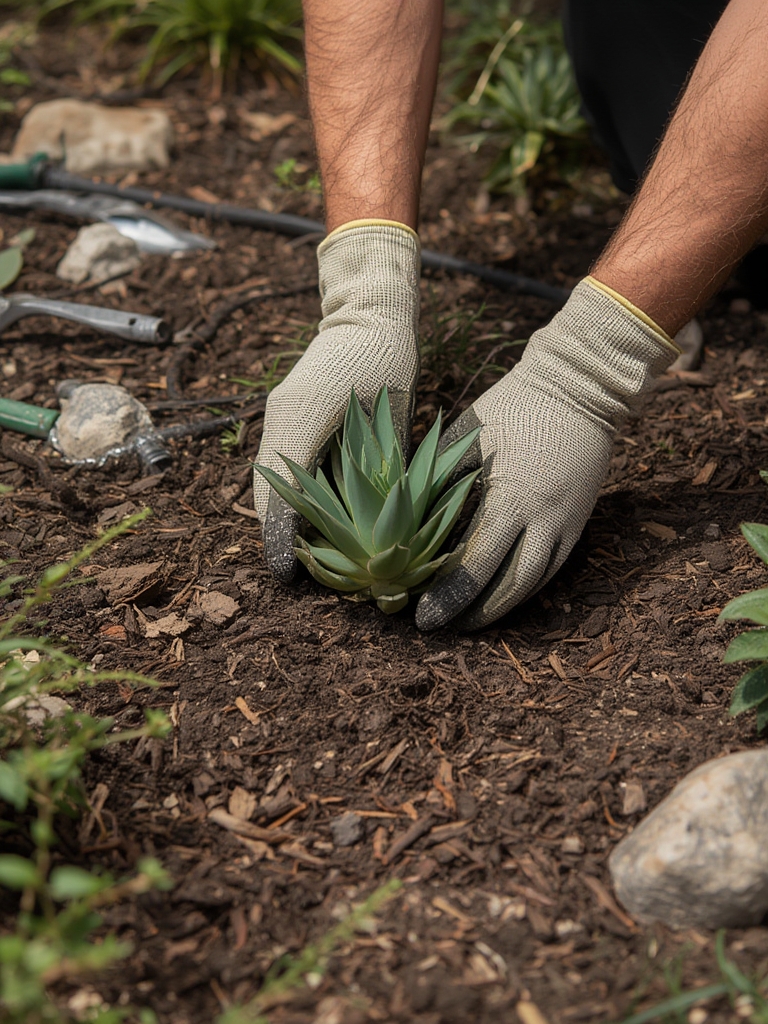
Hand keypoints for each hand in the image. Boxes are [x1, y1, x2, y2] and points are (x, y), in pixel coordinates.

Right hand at [254, 221, 420, 580]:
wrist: (366, 312)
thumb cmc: (385, 356)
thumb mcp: (390, 413)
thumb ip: (382, 465)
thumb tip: (385, 523)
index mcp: (301, 419)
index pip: (279, 494)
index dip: (281, 539)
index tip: (286, 574)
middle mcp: (281, 420)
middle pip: (268, 493)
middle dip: (279, 536)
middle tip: (298, 575)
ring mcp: (279, 416)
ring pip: (271, 482)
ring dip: (282, 518)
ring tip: (303, 557)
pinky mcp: (286, 415)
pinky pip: (281, 465)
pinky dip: (291, 495)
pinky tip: (311, 520)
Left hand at [415, 278, 679, 630]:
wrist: (581, 384)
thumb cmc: (513, 404)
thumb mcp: (465, 436)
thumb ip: (436, 478)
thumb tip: (401, 517)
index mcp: (510, 497)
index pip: (475, 564)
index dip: (448, 595)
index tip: (422, 616)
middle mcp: (543, 518)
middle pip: (508, 587)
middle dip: (474, 613)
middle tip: (443, 626)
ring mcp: (566, 522)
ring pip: (535, 584)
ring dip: (502, 608)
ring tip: (470, 621)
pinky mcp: (578, 519)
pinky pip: (553, 568)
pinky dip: (526, 587)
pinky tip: (503, 595)